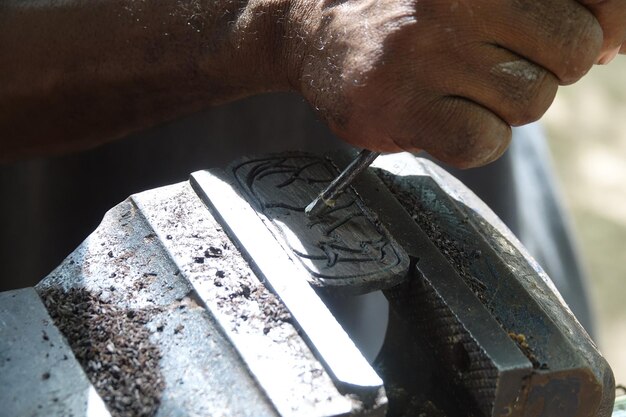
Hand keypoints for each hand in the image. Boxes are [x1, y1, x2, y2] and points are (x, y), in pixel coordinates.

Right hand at [286, 0, 623, 167]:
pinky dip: (469, 140)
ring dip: (500, 107)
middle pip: (571, 54)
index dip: (604, 26)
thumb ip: (543, 5)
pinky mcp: (401, 106)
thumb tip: (613, 42)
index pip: (597, 2)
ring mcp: (427, 51)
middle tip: (494, 66)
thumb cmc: (409, 15)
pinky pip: (483, 142)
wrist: (315, 31)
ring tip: (452, 89)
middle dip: (542, 69)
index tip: (588, 42)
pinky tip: (438, 119)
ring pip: (530, 103)